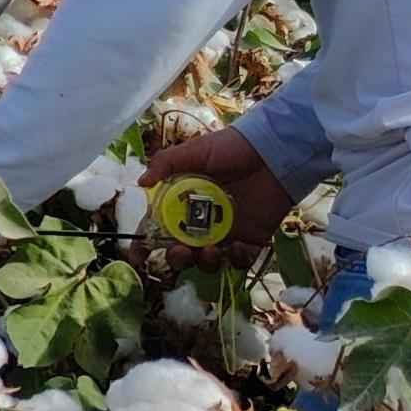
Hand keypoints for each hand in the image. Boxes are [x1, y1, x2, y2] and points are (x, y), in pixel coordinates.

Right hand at [139, 127, 299, 269]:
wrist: (273, 152)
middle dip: (178, 258)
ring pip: (209, 261)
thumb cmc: (230, 148)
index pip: (159, 228)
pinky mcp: (252, 239)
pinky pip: (241, 260)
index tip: (138, 258)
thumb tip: (141, 182)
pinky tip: (239, 247)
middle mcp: (201, 222)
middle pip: (182, 251)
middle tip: (184, 251)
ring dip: (206, 262)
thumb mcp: (194, 151)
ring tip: (212, 250)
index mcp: (182, 203)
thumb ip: (165, 164)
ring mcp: (226, 232)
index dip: (145, 245)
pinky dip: (238, 260)